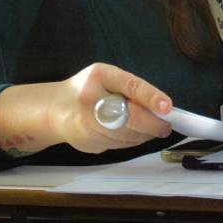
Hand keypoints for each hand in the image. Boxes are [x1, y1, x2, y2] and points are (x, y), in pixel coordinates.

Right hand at [47, 63, 174, 153]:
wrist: (54, 110)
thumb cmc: (86, 89)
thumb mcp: (106, 76)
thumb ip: (130, 88)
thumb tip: (159, 106)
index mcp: (99, 76)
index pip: (129, 86)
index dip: (150, 97)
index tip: (167, 107)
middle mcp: (90, 101)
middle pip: (129, 118)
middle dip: (153, 124)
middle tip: (166, 125)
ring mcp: (88, 126)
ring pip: (127, 136)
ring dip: (145, 134)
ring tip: (152, 127)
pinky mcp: (90, 144)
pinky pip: (120, 145)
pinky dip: (132, 140)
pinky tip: (134, 133)